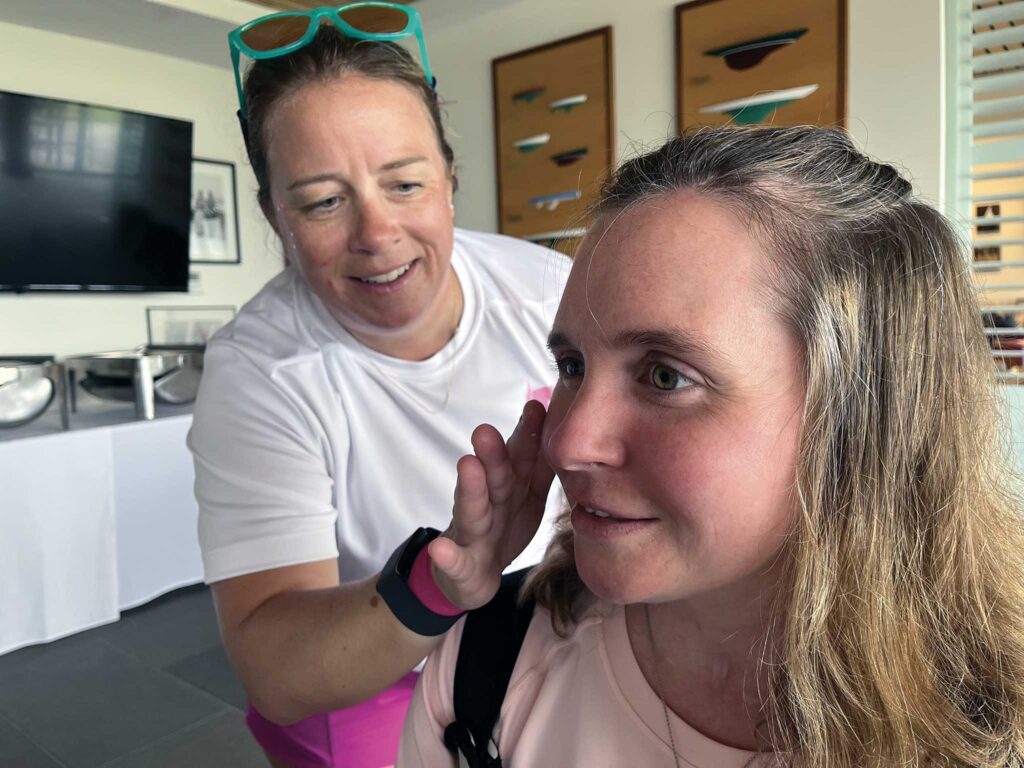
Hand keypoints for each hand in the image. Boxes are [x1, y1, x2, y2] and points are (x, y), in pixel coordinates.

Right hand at [428, 400, 553, 609]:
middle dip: (494, 454)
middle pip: (496, 479)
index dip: (528, 436)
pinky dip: (446, 556)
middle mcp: (489, 504)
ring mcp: (472, 535)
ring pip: (472, 510)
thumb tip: (565, 426)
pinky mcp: (460, 566)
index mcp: (511, 489)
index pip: (521, 460)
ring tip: (467, 464)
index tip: (535, 408)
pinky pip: (454, 562)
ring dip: (469, 488)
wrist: (471, 576)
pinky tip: (439, 549)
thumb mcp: (526, 497)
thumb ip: (540, 467)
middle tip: (488, 429)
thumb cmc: (502, 527)